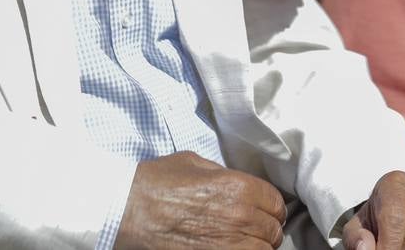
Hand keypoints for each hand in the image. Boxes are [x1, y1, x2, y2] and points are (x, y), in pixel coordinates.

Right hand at [115, 151, 286, 249]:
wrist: (128, 209)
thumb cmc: (156, 183)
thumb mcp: (195, 163)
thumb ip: (224, 173)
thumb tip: (238, 183)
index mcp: (239, 187)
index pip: (276, 203)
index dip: (271, 207)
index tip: (264, 211)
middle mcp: (240, 216)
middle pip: (273, 231)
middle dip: (266, 230)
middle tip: (252, 230)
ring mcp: (229, 244)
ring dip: (257, 247)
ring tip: (243, 243)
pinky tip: (232, 249)